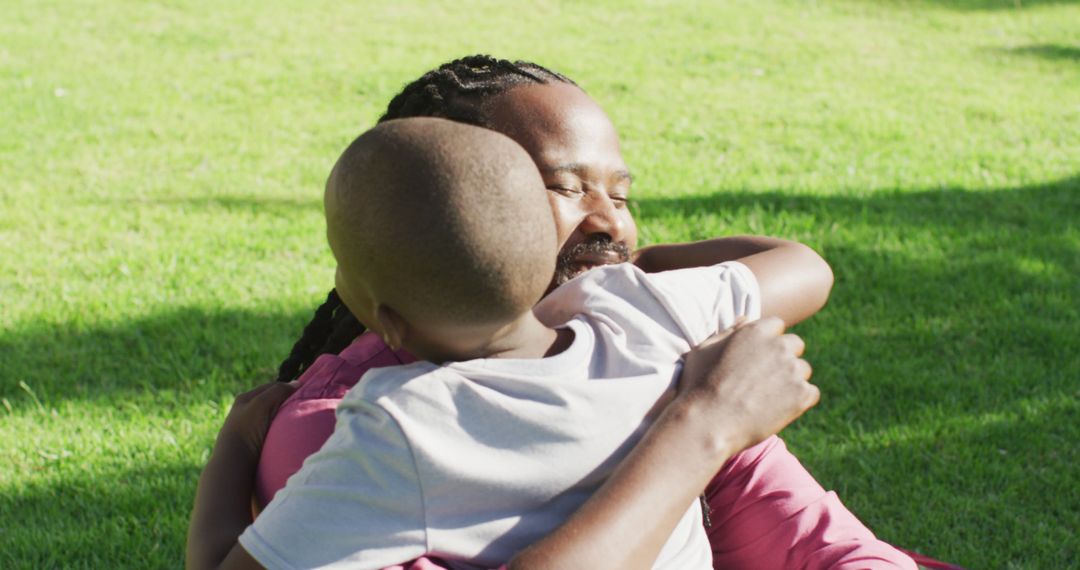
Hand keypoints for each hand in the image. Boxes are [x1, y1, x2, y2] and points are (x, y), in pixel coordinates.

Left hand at [217, 381, 297, 457]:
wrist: (234, 462)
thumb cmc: (247, 429)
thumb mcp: (262, 404)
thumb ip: (279, 391)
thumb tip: (297, 383)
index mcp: (245, 399)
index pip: (272, 387)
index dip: (288, 388)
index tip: (305, 393)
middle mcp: (246, 412)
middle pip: (273, 403)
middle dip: (287, 404)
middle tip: (302, 408)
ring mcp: (250, 429)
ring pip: (274, 418)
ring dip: (285, 420)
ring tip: (298, 423)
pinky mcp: (254, 444)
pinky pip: (273, 433)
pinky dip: (281, 432)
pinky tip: (288, 435)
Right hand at [675, 317, 818, 457]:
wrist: (709, 422)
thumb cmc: (699, 385)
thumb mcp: (704, 349)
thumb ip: (728, 332)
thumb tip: (745, 319)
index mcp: (757, 330)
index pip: (776, 325)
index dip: (769, 341)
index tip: (759, 357)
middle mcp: (779, 346)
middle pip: (795, 345)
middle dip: (784, 358)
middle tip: (765, 379)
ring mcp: (793, 370)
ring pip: (803, 370)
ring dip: (791, 381)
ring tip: (768, 398)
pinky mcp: (802, 395)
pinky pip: (811, 393)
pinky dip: (799, 402)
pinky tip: (777, 410)